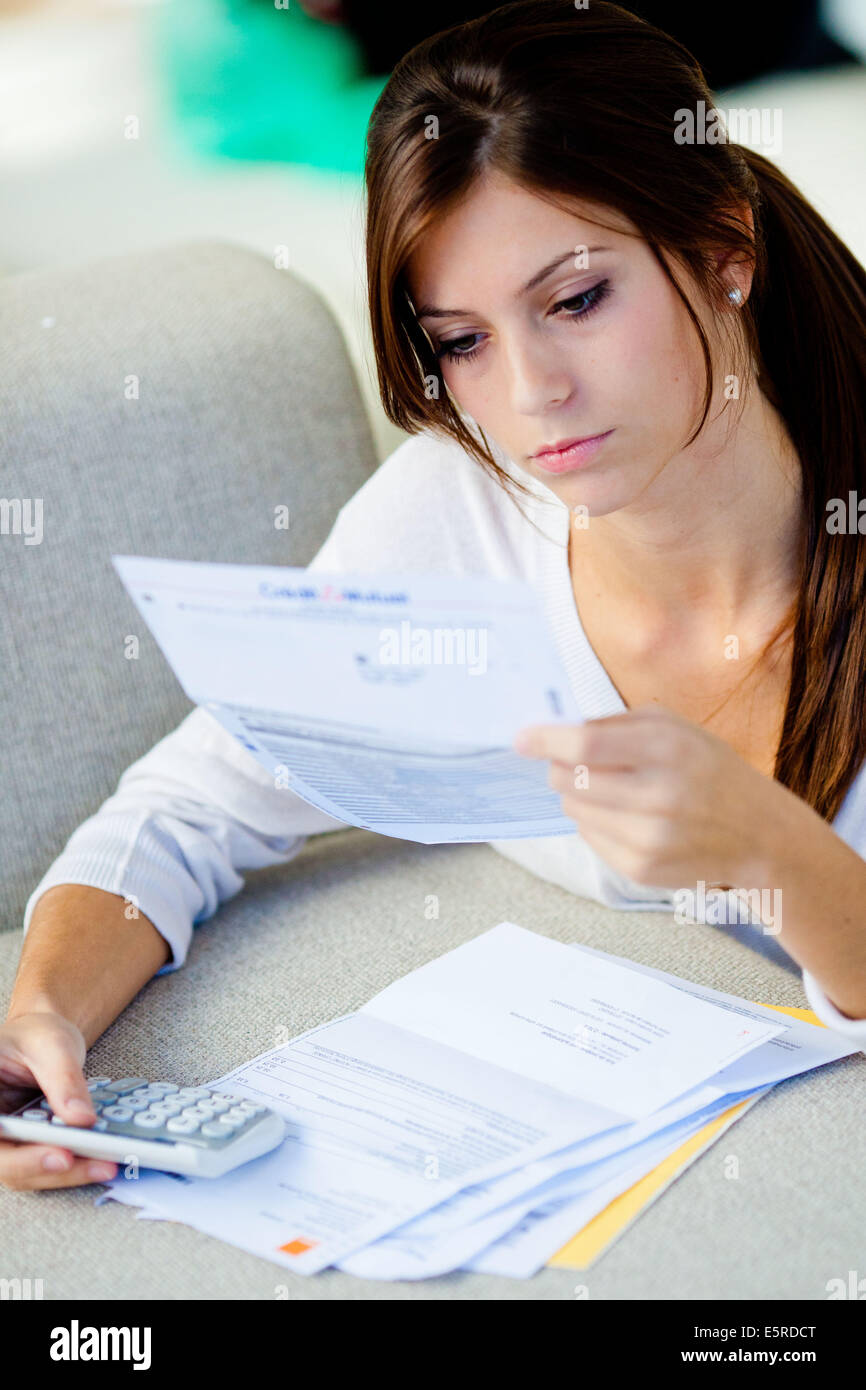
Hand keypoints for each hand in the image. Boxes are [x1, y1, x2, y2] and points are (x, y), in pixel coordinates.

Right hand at [0, 1013, 117, 1190]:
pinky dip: (72, 1166)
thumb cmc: (36, 1035)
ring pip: (25, 1172)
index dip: (18, 1156)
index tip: (58, 1154)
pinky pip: (44, 1164)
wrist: (42, 1038)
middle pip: (5, 1162)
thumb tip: (82, 1120)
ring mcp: (3, 1139)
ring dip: (65, 1174)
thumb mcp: (52, 1045)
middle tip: (92, 1163)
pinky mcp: (24, 1148)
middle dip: (46, 1168)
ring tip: (106, 1165)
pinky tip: (101, 1160)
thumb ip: (64, 1079)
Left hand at [513, 702, 802, 890]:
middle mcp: (659, 795)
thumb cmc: (709, 771)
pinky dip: (597, 823)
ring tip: (617, 793)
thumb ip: (616, 722)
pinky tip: (630, 819)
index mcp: (668, 749)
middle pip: (570, 779)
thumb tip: (556, 730)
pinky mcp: (641, 869)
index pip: (587, 744)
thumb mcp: (675, 728)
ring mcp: (649, 838)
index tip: (521, 739)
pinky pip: (589, 838)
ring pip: (574, 809)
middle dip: (561, 768)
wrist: (761, 836)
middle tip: (577, 764)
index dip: (546, 741)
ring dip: (580, 796)